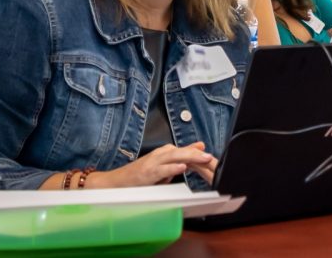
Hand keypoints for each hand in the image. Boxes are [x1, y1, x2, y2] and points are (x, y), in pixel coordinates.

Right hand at [90, 142, 217, 187]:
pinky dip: (172, 168)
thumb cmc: (140, 175)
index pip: (186, 151)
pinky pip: (162, 169)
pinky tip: (182, 168)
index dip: (200, 155)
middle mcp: (161, 154)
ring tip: (203, 158)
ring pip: (174, 157)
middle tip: (211, 157)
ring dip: (190, 157)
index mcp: (166, 152)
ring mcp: (153, 162)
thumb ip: (179, 158)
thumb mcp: (163, 166)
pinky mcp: (147, 172)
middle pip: (183, 152)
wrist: (117, 181)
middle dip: (198, 155)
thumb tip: (198, 150)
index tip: (214, 159)